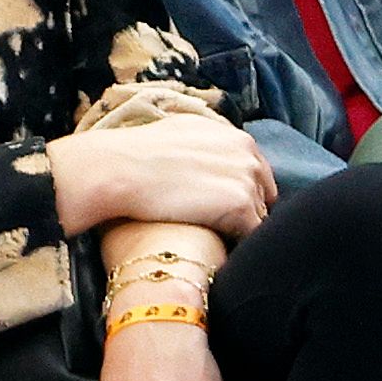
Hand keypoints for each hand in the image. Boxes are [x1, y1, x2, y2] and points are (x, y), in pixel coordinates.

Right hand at [50, 114, 276, 237]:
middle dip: (246, 211)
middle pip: (263, 195)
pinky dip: (237, 245)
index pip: (256, 173)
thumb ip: (206, 144)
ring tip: (212, 240)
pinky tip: (214, 249)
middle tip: (216, 228)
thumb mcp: (180, 132)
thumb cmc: (136, 154)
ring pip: (259, 217)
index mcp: (234, 135)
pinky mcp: (241, 206)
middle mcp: (247, 152)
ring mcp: (247, 179)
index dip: (239, 193)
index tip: (219, 210)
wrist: (119, 170)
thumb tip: (206, 159)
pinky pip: (252, 237)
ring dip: (240, 230)